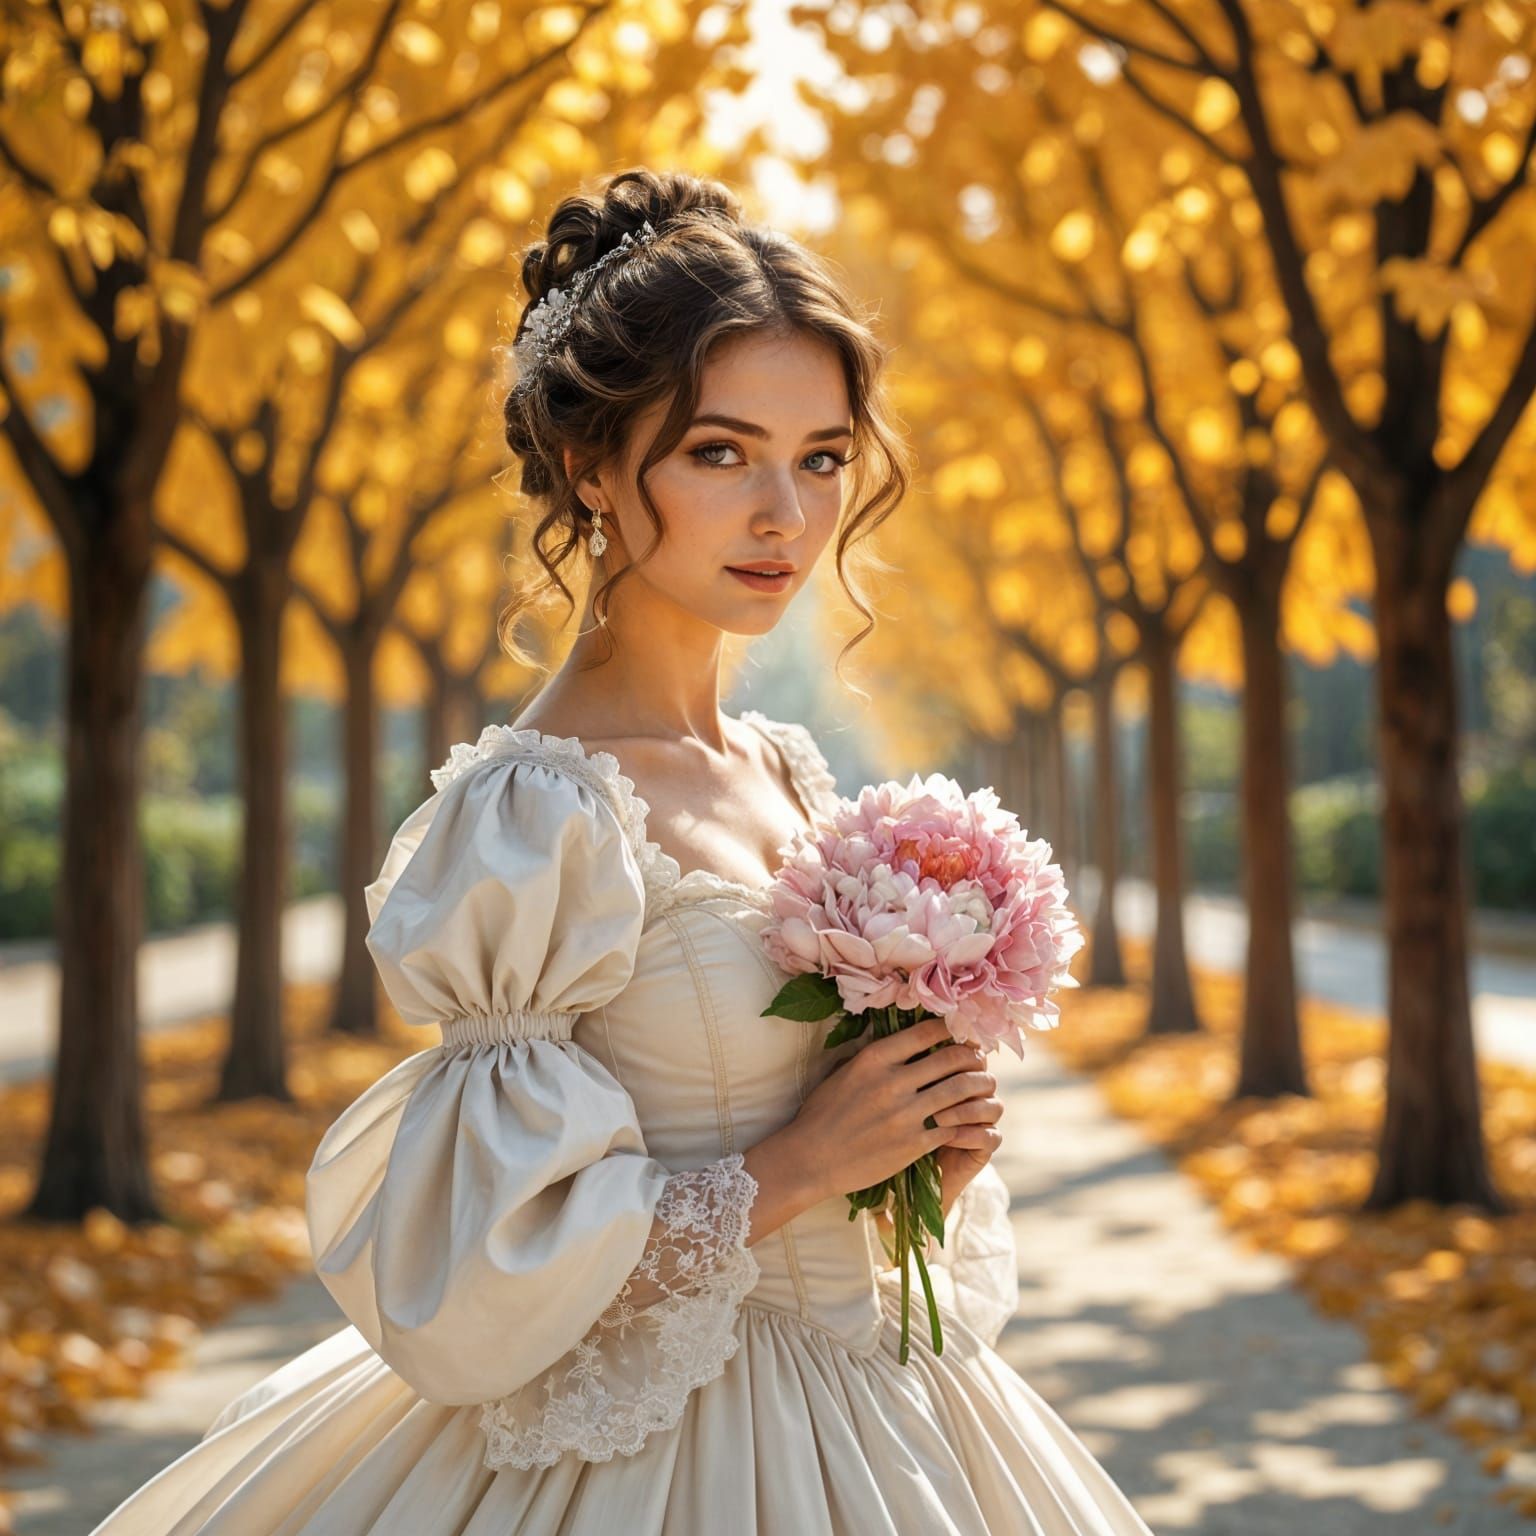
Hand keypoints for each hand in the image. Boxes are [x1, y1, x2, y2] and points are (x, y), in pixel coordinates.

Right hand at [788, 1016, 992, 1199]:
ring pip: (959, 1090)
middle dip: (973, 1055)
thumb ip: (876, 1058)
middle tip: (981, 1057)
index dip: (951, 1028)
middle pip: (951, 1058)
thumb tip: (908, 1039)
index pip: (925, 1032)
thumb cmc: (823, 1113)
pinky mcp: (913, 1144)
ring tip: (985, 1084)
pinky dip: (967, 1119)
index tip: (961, 1029)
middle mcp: (891, 1082)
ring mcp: (904, 1115)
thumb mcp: (845, 1072)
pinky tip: (972, 1117)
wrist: (812, 1158)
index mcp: (873, 1059)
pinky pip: (953, 1125)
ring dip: (979, 1085)